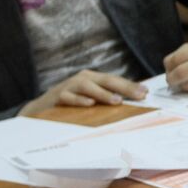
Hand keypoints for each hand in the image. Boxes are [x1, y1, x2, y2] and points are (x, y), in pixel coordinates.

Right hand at [20, 70, 146, 115]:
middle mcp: (83, 79)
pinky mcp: (58, 96)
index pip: (115, 81)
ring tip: (117, 101)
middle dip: (125, 88)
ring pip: (88, 87)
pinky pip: (69, 97)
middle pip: (106, 81)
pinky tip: (90, 104)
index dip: (131, 86)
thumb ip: (108, 99)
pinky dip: (79, 100)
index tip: (146, 93)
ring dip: (103, 94)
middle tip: (140, 95)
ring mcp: (70, 86)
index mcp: (94, 79)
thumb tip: (134, 102)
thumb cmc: (72, 104)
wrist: (41, 108)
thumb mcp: (91, 99)